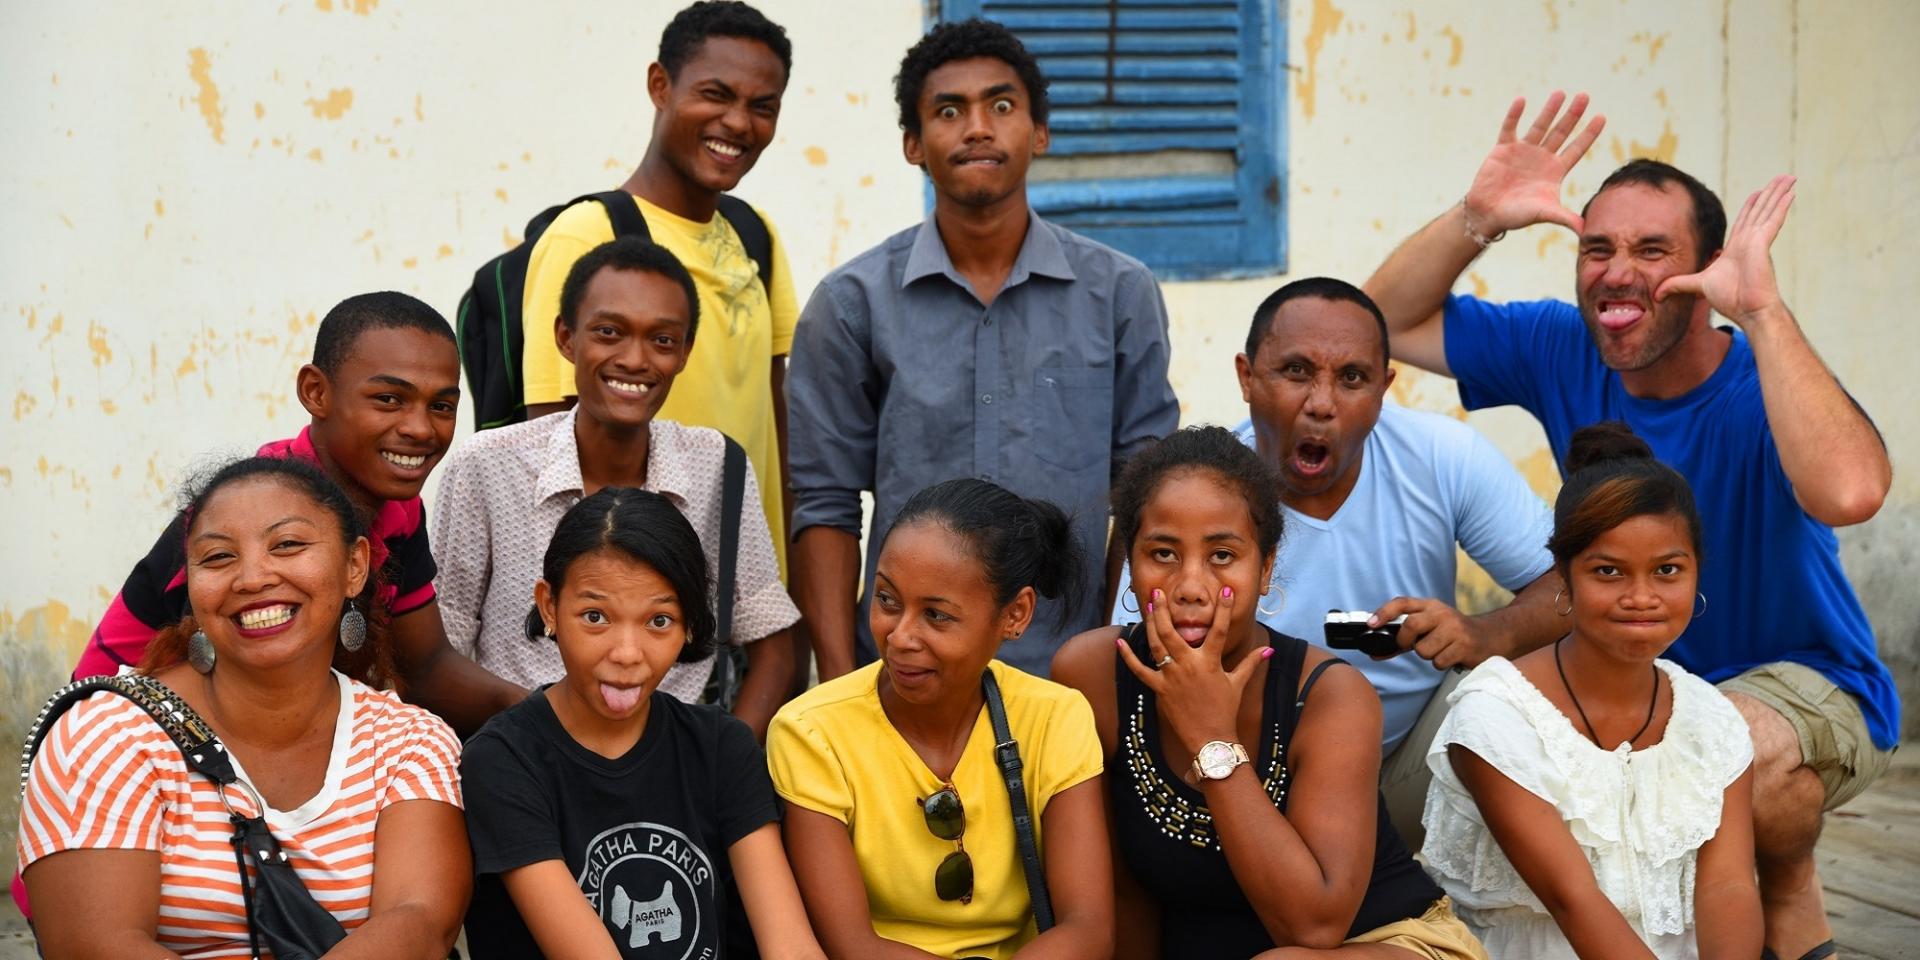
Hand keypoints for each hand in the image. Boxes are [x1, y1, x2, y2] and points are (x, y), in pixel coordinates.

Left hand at [1115, 587, 1269, 763]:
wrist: (1210, 738)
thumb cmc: (1225, 710)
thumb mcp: (1237, 683)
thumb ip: (1250, 663)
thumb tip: (1269, 649)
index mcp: (1210, 662)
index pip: (1219, 630)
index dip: (1224, 610)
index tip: (1225, 591)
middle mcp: (1189, 665)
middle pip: (1173, 631)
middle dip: (1163, 610)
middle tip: (1158, 592)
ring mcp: (1171, 676)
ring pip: (1156, 645)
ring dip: (1150, 624)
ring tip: (1146, 606)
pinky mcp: (1159, 689)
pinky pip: (1140, 671)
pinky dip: (1129, 657)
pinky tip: (1121, 642)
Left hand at [1369, 596, 1496, 670]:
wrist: (1490, 637)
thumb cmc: (1452, 633)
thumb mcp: (1429, 628)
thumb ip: (1402, 639)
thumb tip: (1375, 653)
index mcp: (1430, 606)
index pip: (1402, 603)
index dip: (1384, 612)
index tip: (1371, 624)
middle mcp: (1441, 614)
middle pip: (1410, 625)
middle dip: (1405, 640)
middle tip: (1410, 645)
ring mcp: (1454, 629)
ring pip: (1423, 649)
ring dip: (1428, 655)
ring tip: (1440, 650)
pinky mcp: (1464, 646)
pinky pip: (1438, 662)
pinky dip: (1440, 663)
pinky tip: (1451, 656)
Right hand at [1464, 91, 1606, 235]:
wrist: (1487, 213)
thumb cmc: (1517, 216)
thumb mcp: (1544, 213)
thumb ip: (1565, 218)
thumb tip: (1586, 230)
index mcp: (1555, 171)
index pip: (1576, 149)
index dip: (1589, 134)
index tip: (1602, 117)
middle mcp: (1542, 158)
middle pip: (1561, 132)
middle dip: (1573, 115)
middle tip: (1585, 96)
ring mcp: (1523, 151)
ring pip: (1540, 126)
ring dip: (1550, 110)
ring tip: (1561, 93)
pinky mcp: (1503, 148)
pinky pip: (1510, 127)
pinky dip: (1515, 115)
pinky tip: (1522, 100)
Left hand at [1654, 174, 1794, 326]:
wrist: (1748, 309)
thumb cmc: (1729, 299)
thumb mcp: (1697, 286)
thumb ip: (1678, 285)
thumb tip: (1656, 294)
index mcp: (1737, 248)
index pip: (1746, 221)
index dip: (1751, 206)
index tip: (1757, 192)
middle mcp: (1749, 241)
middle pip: (1760, 210)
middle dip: (1769, 193)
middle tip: (1781, 178)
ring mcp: (1757, 241)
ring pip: (1768, 210)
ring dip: (1778, 193)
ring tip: (1790, 178)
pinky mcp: (1763, 244)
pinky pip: (1773, 220)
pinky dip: (1780, 206)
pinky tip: (1789, 193)